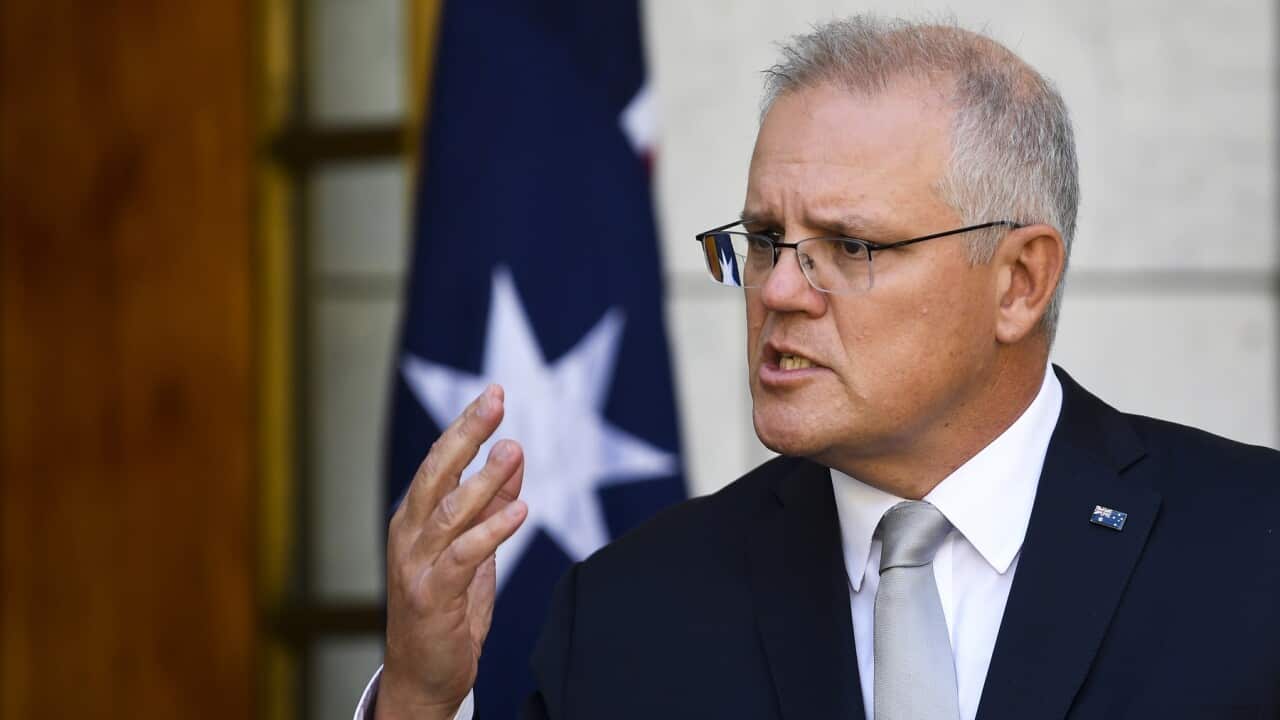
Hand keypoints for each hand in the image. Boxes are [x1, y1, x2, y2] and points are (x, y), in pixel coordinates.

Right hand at [376, 385, 526, 719]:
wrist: (422, 677)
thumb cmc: (446, 610)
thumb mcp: (473, 548)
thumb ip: (490, 504)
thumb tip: (511, 455)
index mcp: (414, 518)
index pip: (438, 461)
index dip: (465, 426)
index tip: (492, 393)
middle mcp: (409, 535)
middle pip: (436, 473)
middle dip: (466, 433)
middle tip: (495, 399)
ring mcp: (417, 566)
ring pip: (449, 511)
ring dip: (483, 479)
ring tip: (512, 449)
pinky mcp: (433, 597)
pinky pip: (464, 556)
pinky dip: (491, 530)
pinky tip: (519, 510)